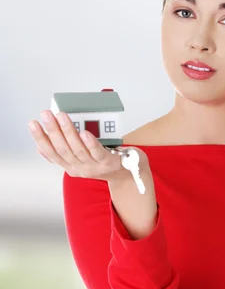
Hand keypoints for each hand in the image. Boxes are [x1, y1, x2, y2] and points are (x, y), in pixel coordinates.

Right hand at [28, 110, 149, 182]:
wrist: (127, 174)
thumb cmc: (103, 161)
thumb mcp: (80, 159)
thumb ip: (65, 154)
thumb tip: (40, 148)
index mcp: (71, 166)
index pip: (51, 153)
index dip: (40, 138)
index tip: (33, 123)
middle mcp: (81, 168)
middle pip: (63, 149)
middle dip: (52, 130)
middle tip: (46, 114)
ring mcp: (94, 167)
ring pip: (78, 149)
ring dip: (68, 131)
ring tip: (62, 116)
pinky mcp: (109, 162)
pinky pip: (98, 153)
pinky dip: (90, 143)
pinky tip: (84, 132)